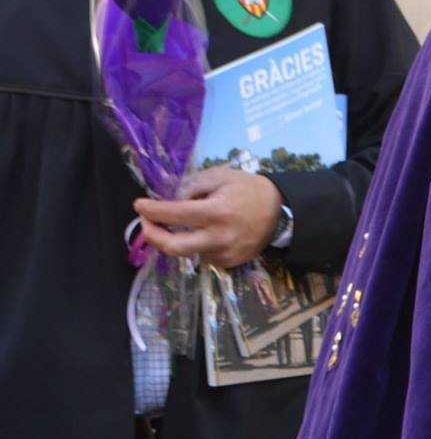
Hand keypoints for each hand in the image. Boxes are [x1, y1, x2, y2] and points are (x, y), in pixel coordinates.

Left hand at [133, 167, 281, 268]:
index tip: (139, 205)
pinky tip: (206, 233)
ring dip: (177, 238)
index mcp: (217, 211)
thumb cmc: (250, 189)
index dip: (152, 210)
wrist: (282, 212)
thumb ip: (193, 185)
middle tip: (146, 224)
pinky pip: (203, 256)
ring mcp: (224, 253)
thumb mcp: (222, 176)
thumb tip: (171, 200)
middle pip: (173, 247)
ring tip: (179, 226)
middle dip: (152, 236)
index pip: (174, 214)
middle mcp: (219, 237)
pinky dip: (197, 244)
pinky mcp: (229, 262)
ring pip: (187, 252)